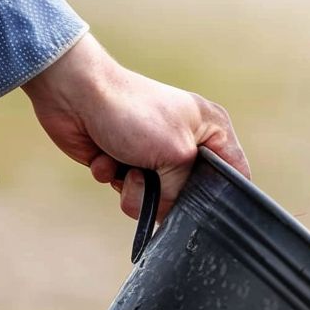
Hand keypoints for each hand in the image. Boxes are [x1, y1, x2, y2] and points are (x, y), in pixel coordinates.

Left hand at [22, 34, 249, 219]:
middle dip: (165, 193)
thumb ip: (182, 192)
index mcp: (212, 130)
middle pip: (190, 192)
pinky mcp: (125, 160)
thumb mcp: (176, 155)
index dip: (224, 195)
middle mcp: (187, 142)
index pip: (235, 172)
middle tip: (150, 176)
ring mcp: (155, 152)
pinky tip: (103, 156)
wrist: (74, 94)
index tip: (205, 209)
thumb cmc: (133, 113)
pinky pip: (127, 188)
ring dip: (133, 188)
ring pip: (155, 197)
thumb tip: (172, 214)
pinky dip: (112, 176)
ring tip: (123, 165)